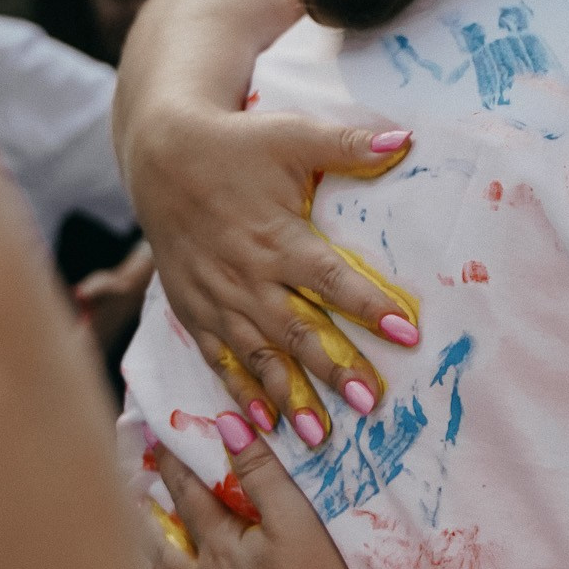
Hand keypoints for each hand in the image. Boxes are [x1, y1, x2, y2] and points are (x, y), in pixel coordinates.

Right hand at [121, 83, 417, 443]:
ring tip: (319, 434)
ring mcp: (216, 297)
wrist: (161, 155)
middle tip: (370, 403)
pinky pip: (218, 357)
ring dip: (289, 395)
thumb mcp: (293, 134)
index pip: (330, 278)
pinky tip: (262, 424)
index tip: (407, 333)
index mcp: (277, 237)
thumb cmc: (236, 144)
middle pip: (297, 329)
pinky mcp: (193, 309)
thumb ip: (349, 145)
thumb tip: (405, 140)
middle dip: (334, 369)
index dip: (368, 305)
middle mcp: (246, 275)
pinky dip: (240, 391)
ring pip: (258, 354)